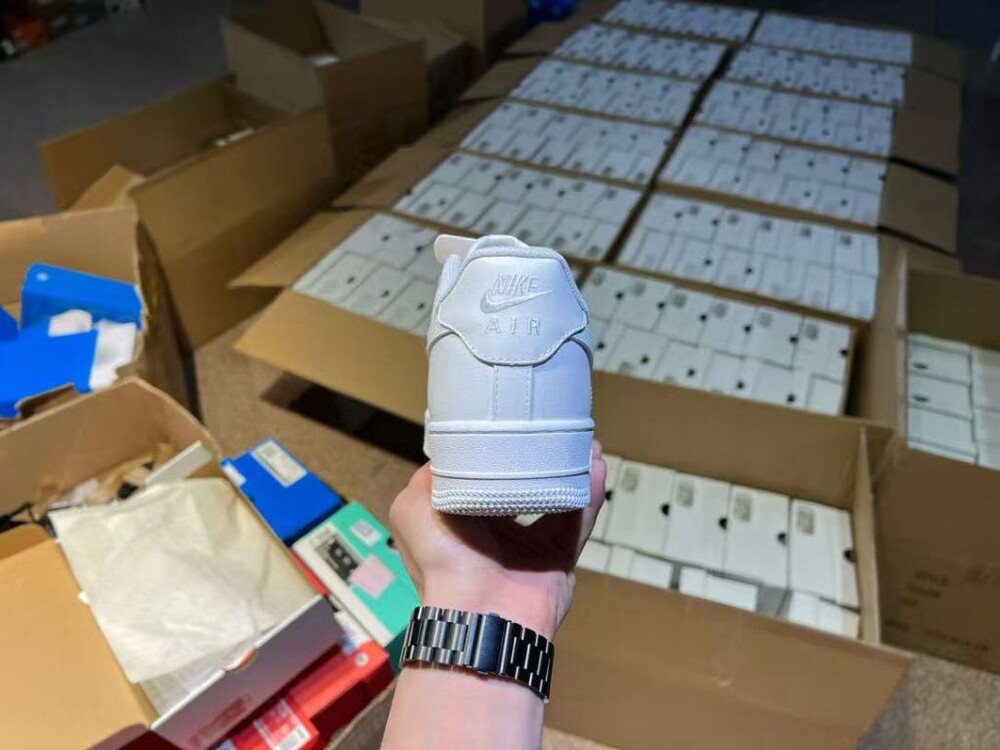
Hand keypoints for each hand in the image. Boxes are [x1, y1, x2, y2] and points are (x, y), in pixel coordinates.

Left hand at [388, 441, 606, 638]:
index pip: (484, 479)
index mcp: (464, 521)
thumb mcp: (412, 508)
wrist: (478, 612)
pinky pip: (579, 522)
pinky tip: (598, 467)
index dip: (498, 452)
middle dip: (542, 459)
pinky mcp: (559, 559)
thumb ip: (428, 477)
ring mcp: (531, 548)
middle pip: (527, 486)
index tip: (512, 423)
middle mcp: (498, 534)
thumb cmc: (441, 558)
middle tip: (555, 430)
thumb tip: (448, 453)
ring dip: (572, 472)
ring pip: (558, 500)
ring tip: (585, 443)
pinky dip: (590, 496)